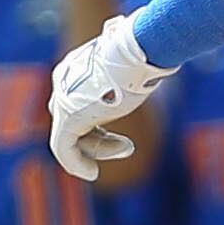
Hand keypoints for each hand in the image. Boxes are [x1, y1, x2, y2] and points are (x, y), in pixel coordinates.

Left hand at [49, 14, 171, 179]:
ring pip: (69, 136)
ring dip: (96, 151)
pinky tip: (91, 174)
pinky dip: (75, 164)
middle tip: (128, 147)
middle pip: (73, 121)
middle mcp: (63, 83)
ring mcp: (62, 100)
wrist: (138, 50)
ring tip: (126, 151)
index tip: (123, 138)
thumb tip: (161, 62)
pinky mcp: (67, 117)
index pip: (80, 102)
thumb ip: (134, 73)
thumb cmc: (145, 52)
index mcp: (76, 68)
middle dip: (100, 139)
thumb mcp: (137, 63)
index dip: (100, 124)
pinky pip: (62, 148)